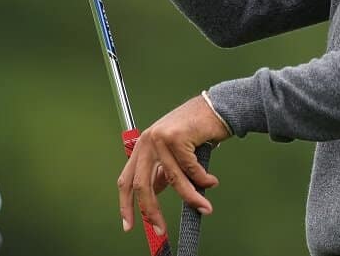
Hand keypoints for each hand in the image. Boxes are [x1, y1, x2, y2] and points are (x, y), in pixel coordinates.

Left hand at [117, 96, 228, 237]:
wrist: (213, 109)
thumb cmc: (194, 131)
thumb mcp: (172, 154)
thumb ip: (162, 173)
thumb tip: (155, 196)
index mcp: (141, 147)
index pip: (126, 180)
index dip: (125, 205)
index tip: (128, 225)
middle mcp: (146, 142)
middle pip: (142, 185)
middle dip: (152, 211)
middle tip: (160, 230)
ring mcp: (160, 138)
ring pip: (173, 180)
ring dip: (191, 197)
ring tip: (204, 207)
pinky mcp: (177, 137)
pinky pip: (191, 170)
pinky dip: (203, 180)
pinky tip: (211, 180)